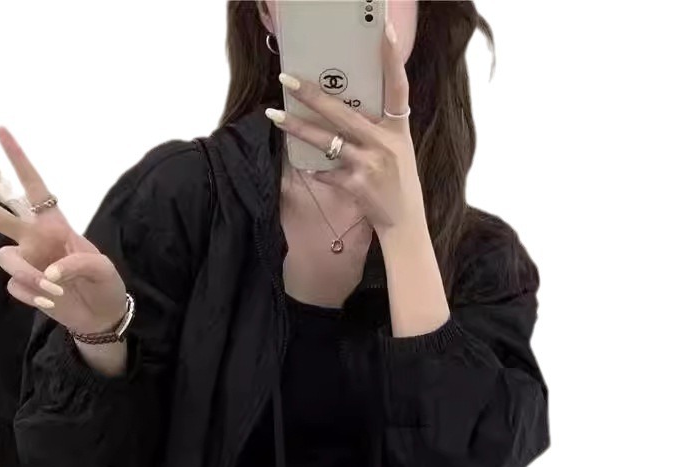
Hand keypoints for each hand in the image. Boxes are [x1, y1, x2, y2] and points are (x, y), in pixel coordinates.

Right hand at [0, 127, 127, 335]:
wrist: (102, 316)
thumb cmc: (105, 285)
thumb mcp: (102, 269)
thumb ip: (78, 264)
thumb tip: (48, 273)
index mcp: (54, 223)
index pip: (34, 186)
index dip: (18, 159)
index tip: (0, 131)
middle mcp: (33, 237)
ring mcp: (26, 261)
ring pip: (5, 259)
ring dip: (28, 276)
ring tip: (55, 291)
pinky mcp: (22, 285)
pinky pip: (15, 287)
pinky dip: (33, 295)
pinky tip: (52, 301)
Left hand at [266, 18, 424, 232]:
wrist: (404, 223)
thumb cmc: (399, 183)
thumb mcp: (398, 149)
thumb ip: (378, 128)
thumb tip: (346, 108)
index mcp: (397, 129)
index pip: (397, 87)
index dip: (392, 58)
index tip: (384, 30)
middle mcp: (384, 143)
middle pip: (342, 112)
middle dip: (312, 95)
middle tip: (288, 79)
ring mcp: (369, 164)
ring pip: (326, 141)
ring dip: (297, 129)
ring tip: (275, 116)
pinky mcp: (356, 185)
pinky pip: (326, 173)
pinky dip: (315, 170)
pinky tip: (304, 166)